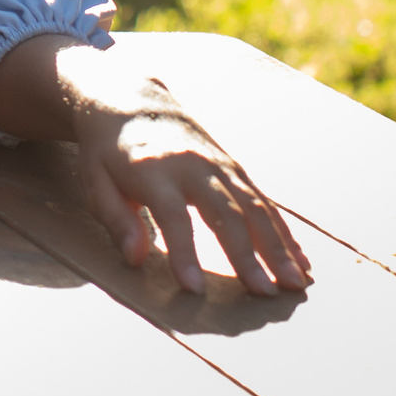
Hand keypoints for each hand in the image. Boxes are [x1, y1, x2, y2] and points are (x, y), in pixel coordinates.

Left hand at [68, 69, 311, 298]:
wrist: (132, 101)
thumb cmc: (108, 152)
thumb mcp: (96, 181)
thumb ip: (116, 220)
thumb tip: (134, 259)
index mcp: (153, 171)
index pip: (173, 217)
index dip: (184, 253)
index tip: (195, 289)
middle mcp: (193, 166)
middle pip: (227, 213)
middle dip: (248, 255)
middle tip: (265, 295)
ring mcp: (219, 165)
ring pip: (255, 207)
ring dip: (278, 246)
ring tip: (296, 284)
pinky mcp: (234, 168)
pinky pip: (264, 201)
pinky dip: (284, 232)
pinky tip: (300, 261)